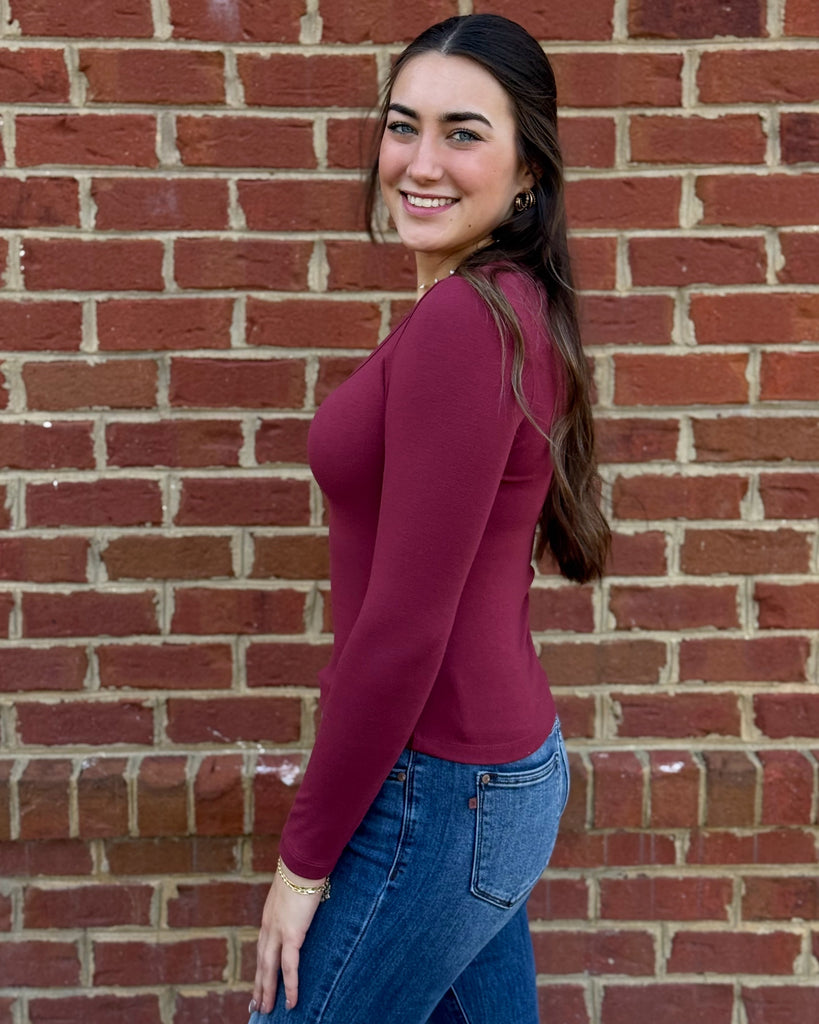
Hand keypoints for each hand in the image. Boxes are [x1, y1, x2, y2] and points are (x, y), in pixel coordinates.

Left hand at [252, 861, 325, 1013]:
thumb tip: (304, 900)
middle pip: (262, 962)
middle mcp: (269, 926)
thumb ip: (296, 899)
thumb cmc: (303, 869)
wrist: (303, 861)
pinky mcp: (292, 934)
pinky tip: (290, 1002)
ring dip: (267, 991)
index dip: (261, 965)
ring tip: (265, 1010)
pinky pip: (290, 967)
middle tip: (255, 1006)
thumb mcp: (295, 887)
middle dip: (259, 985)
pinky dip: (289, 986)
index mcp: (269, 915)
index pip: (263, 946)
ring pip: (269, 969)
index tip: (258, 980)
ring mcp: (278, 931)